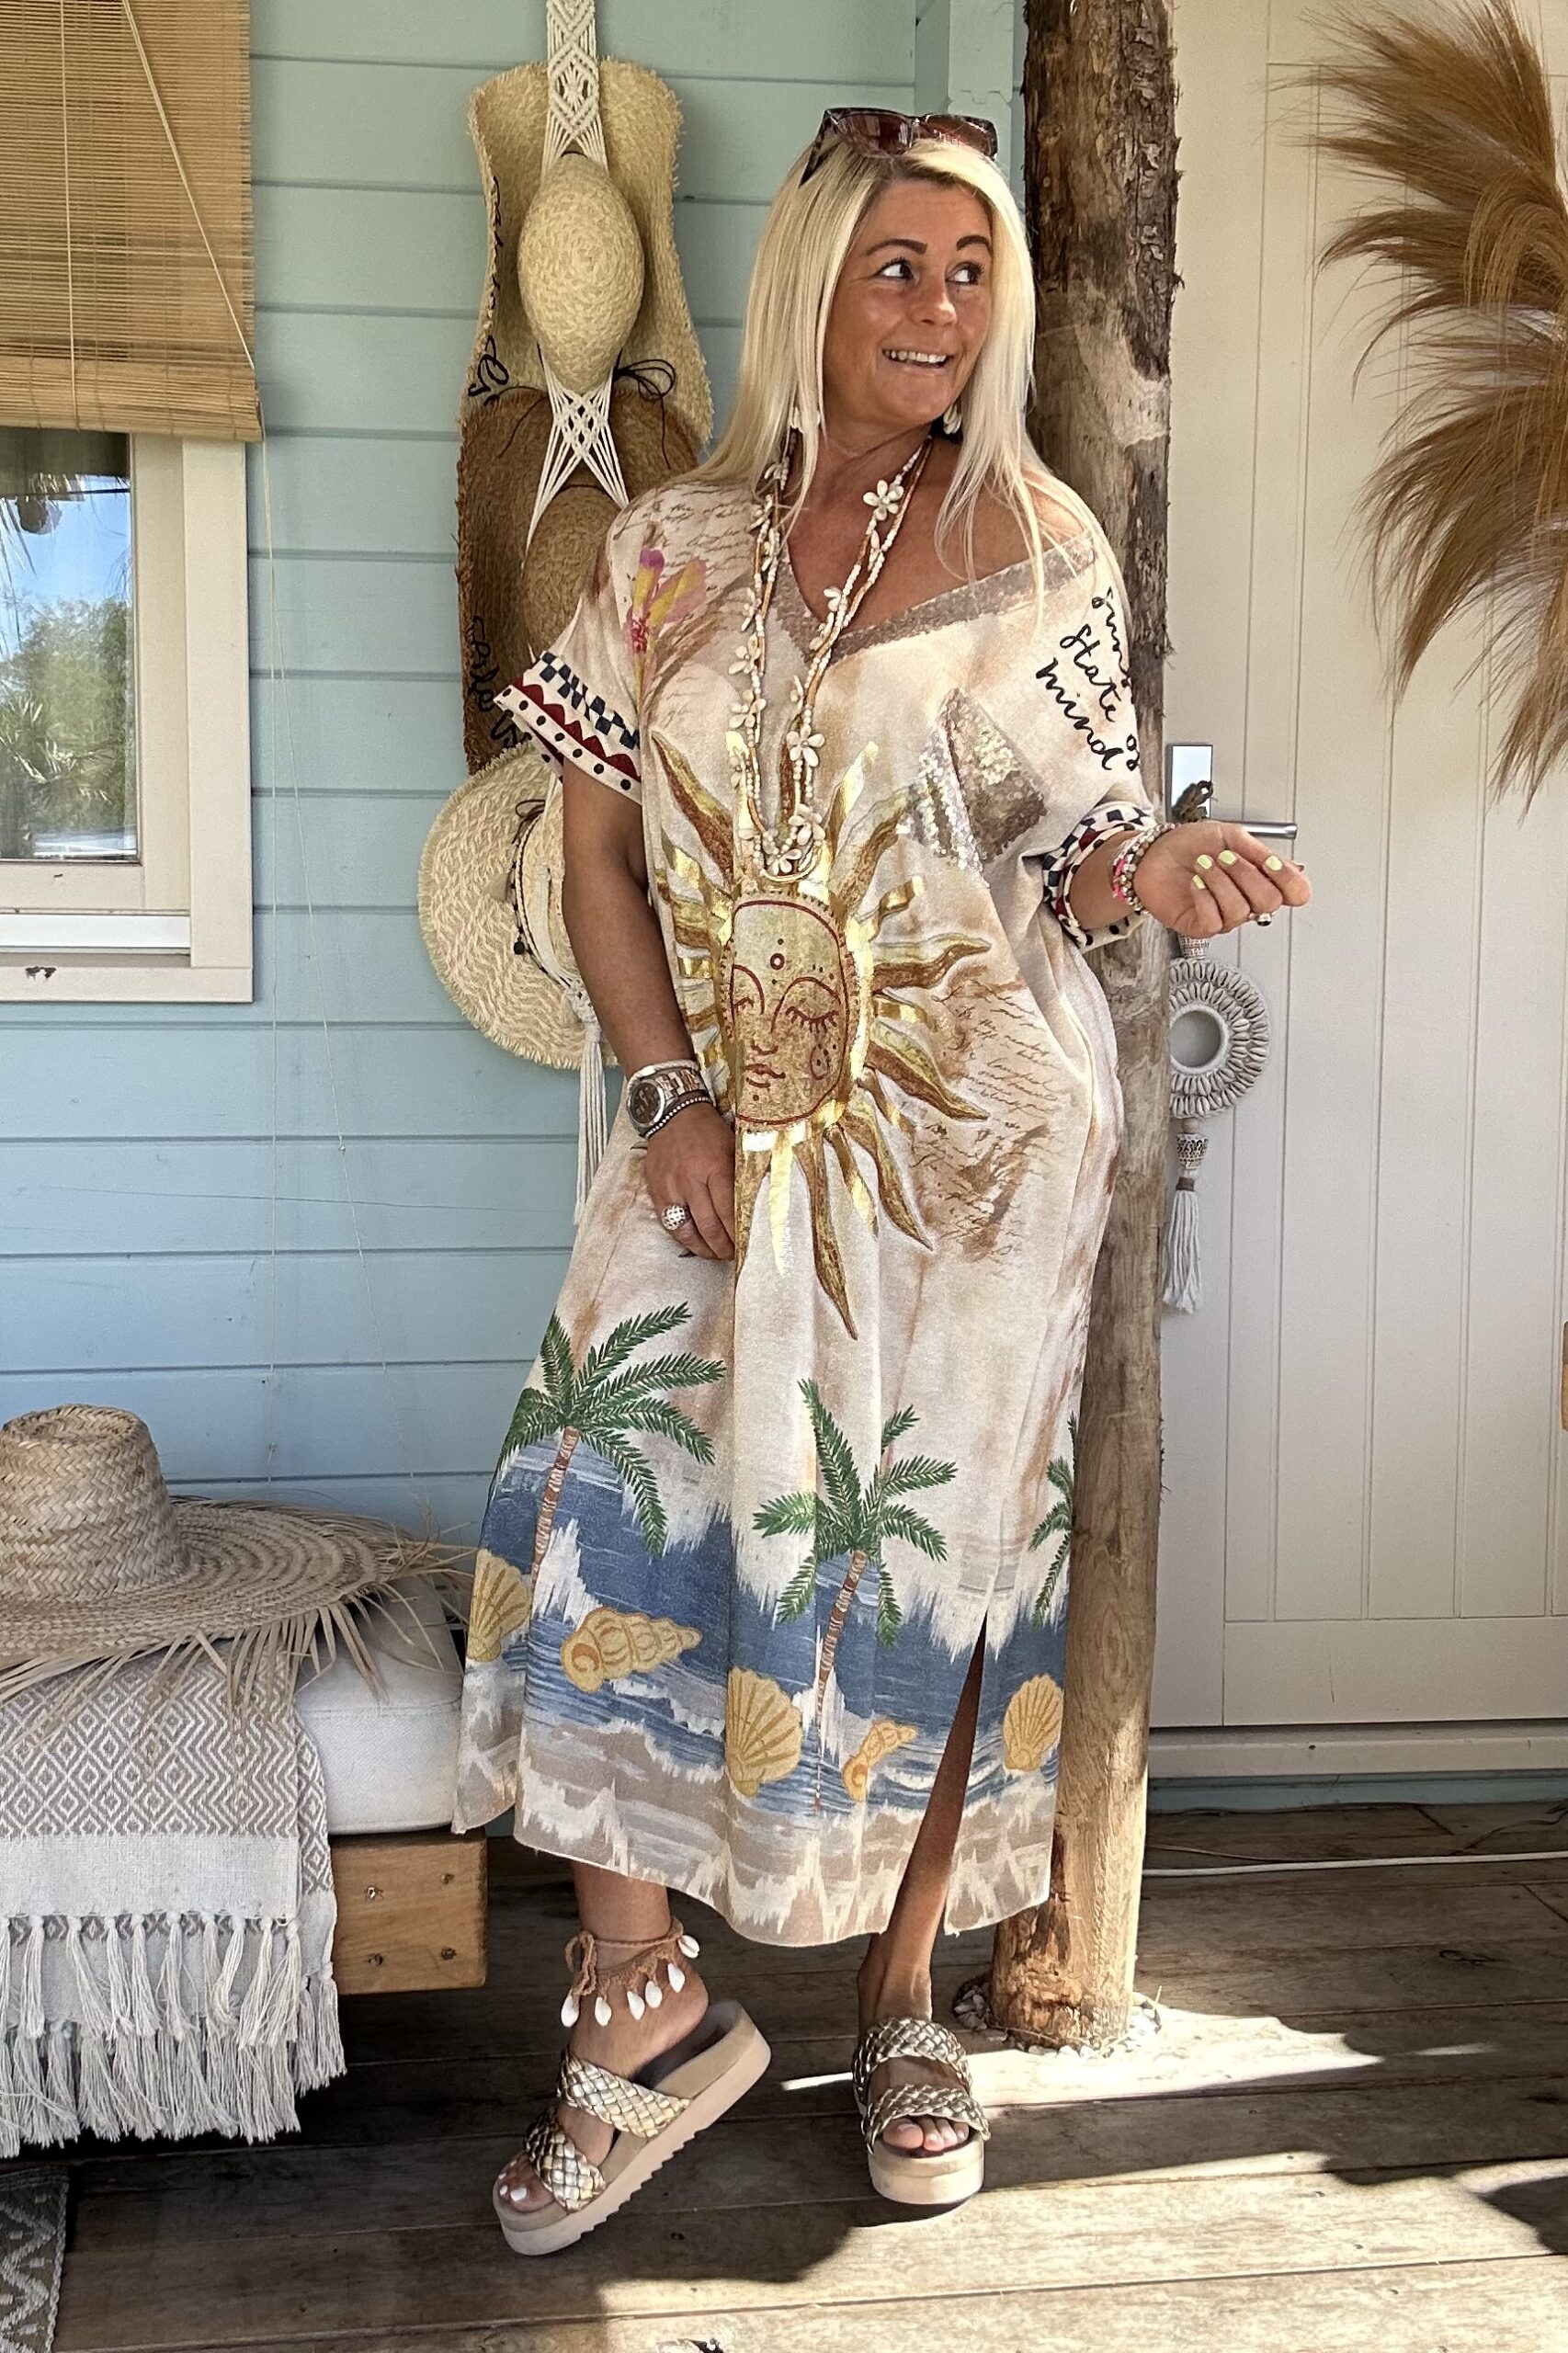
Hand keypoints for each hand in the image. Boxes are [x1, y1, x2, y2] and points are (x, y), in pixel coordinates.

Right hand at [643, 1100, 735, 1260]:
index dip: (738, 1233)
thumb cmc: (706, 1129)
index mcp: (715, 1166)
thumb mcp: (731, 1146)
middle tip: (735, 1254)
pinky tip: (696, 1243)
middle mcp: (691, 1180)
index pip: (729, 1210)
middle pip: (710, 1225)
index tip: (748, 1245)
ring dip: (705, 1248)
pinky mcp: (657, 1192)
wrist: (672, 1113)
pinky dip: (685, 1238)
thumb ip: (740, 1175)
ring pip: (688, 1231)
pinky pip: (670, 1224)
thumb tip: (757, 1203)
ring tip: (717, 1254)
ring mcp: (672, 1188)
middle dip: (724, 1246)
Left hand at [1132, 822, 1310, 936]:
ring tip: (1204, 866)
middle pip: (1269, 902)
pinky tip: (1196, 882)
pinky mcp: (1201, 927)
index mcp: (1260, 878)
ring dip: (1220, 882)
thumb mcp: (1230, 836)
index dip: (1290, 881)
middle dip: (1246, 874)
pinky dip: (1204, 896)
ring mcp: (1225, 916)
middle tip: (1225, 857)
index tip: (1270, 862)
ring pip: (1240, 911)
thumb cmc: (1188, 844)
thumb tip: (1294, 866)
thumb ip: (1261, 852)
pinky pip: (1214, 921)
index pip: (1296, 893)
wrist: (1153, 852)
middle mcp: (1246, 900)